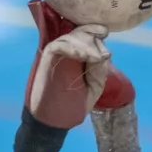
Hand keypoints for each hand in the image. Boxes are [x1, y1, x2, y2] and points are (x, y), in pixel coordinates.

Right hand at [23, 0, 133, 126]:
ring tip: (94, 58)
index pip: (87, 35)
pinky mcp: (46, 59)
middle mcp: (68, 51)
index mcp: (80, 55)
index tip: (105, 38)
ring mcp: (56, 54)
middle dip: (92, 38)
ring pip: (69, 37)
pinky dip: (71, 48)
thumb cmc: (74, 103)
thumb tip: (102, 53)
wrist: (56, 119)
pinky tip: (81, 56)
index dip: (96, 31)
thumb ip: (99, 69)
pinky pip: (57, 46)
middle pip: (79, 32)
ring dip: (84, 45)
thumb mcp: (94, 86)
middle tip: (100, 55)